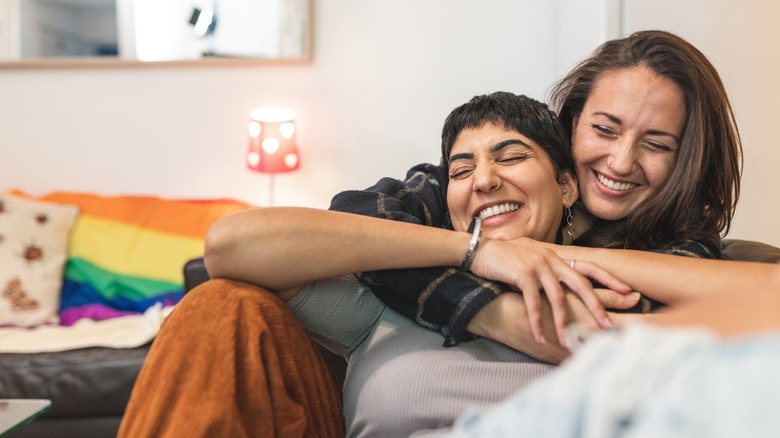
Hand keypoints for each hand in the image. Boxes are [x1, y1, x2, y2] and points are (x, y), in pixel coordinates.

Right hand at [469, 237, 631, 346]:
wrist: (481, 250)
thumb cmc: (507, 260)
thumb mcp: (534, 264)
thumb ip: (550, 275)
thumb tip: (564, 293)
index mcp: (558, 257)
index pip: (590, 267)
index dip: (610, 280)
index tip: (629, 292)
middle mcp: (552, 259)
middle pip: (582, 284)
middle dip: (596, 307)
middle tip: (608, 327)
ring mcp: (538, 266)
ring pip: (558, 297)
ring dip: (563, 322)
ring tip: (567, 342)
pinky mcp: (522, 274)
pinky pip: (533, 302)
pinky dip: (537, 321)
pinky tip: (538, 336)